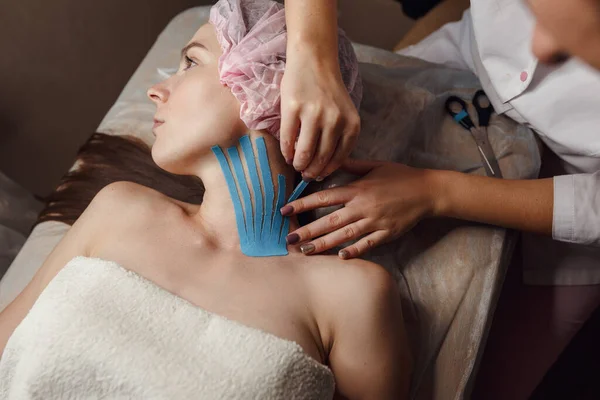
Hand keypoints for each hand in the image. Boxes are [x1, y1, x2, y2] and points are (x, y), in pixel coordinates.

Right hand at [280, 49, 359, 180]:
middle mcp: (335, 121)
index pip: (340, 158)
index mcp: (351, 124)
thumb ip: (339, 136)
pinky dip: (286, 151)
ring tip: (296, 165)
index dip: (327, 171)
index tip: (319, 175)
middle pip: (321, 158)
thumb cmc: (328, 89)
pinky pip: (288, 139)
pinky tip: (286, 153)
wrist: (314, 59)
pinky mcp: (293, 109)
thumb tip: (323, 167)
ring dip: (298, 164)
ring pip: (304, 152)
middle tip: (305, 175)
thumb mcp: (344, 114)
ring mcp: (314, 114)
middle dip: (312, 172)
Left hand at [281, 159, 441, 258]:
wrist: (428, 191)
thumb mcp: (375, 165)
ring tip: (305, 251)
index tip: (285, 210)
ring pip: (344, 235)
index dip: (303, 204)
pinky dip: (354, 251)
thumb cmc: (401, 176)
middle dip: (307, 231)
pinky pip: (367, 244)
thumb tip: (331, 160)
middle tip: (288, 240)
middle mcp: (363, 206)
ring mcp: (375, 222)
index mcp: (357, 189)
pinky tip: (339, 257)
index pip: (324, 197)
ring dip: (323, 244)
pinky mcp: (387, 233)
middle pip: (329, 221)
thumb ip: (352, 165)